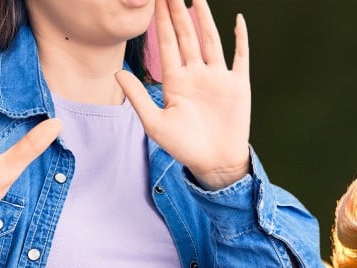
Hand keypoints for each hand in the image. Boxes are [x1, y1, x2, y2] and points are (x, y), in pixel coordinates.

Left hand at [117, 0, 250, 190]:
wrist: (214, 163)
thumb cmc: (184, 147)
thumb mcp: (155, 124)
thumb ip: (138, 97)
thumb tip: (117, 72)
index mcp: (176, 81)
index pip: (167, 43)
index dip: (161, 20)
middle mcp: (196, 74)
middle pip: (186, 35)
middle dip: (178, 11)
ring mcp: (218, 77)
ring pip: (210, 39)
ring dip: (204, 18)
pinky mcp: (238, 85)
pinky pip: (240, 56)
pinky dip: (240, 38)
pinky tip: (237, 20)